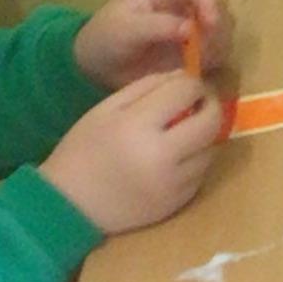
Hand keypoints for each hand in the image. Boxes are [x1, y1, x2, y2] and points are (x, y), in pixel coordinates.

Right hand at [43, 71, 224, 234]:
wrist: (71, 204)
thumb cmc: (84, 150)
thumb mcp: (106, 109)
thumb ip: (146, 87)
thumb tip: (183, 76)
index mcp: (137, 126)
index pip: (186, 91)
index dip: (192, 83)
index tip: (187, 85)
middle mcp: (162, 155)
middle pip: (211, 121)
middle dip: (210, 105)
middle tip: (200, 103)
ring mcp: (173, 183)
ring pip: (211, 148)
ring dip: (203, 135)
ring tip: (184, 131)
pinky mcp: (178, 203)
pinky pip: (201, 173)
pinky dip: (194, 161)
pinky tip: (175, 158)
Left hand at [75, 0, 232, 89]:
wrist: (98, 67)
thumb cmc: (105, 39)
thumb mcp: (124, 30)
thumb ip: (156, 26)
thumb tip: (190, 29)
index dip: (209, 1)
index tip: (211, 25)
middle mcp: (183, 1)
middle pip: (217, 4)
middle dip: (218, 26)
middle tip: (208, 50)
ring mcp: (192, 23)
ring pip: (223, 27)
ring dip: (219, 44)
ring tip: (201, 62)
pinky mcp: (196, 46)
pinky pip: (218, 48)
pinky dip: (216, 58)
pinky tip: (201, 68)